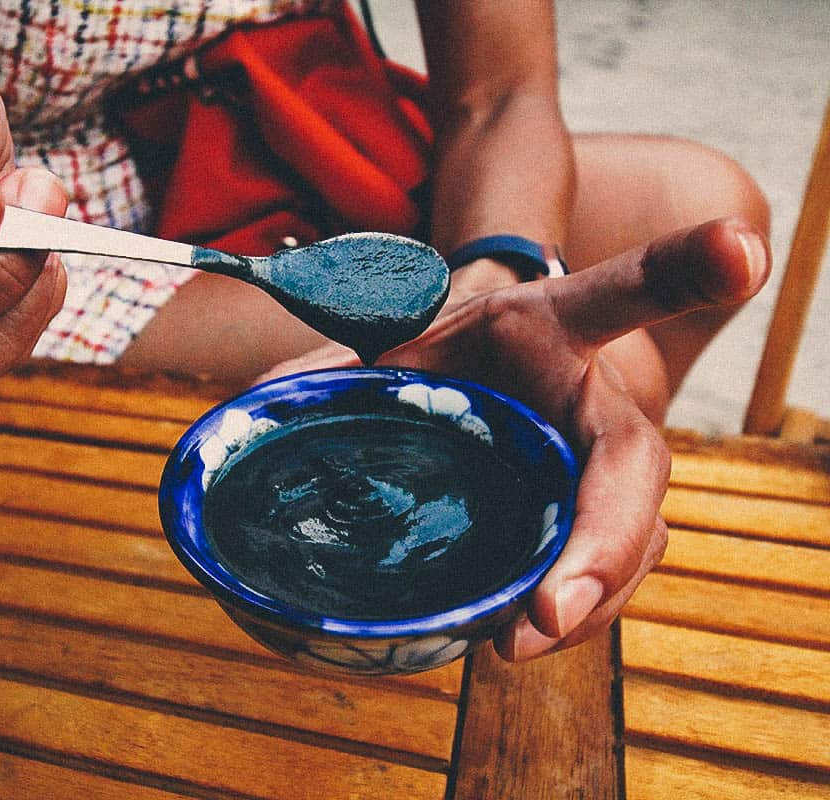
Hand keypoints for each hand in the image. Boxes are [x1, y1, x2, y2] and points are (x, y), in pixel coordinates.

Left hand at [259, 217, 769, 660]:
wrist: (455, 360)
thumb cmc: (421, 339)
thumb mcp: (372, 338)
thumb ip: (322, 364)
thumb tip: (241, 417)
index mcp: (548, 326)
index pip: (618, 291)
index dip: (681, 268)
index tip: (739, 251)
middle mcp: (589, 397)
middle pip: (635, 464)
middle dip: (605, 537)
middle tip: (546, 611)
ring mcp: (594, 463)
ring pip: (631, 535)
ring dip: (589, 596)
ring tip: (514, 642)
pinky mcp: (582, 514)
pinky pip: (598, 566)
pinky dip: (569, 608)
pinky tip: (514, 637)